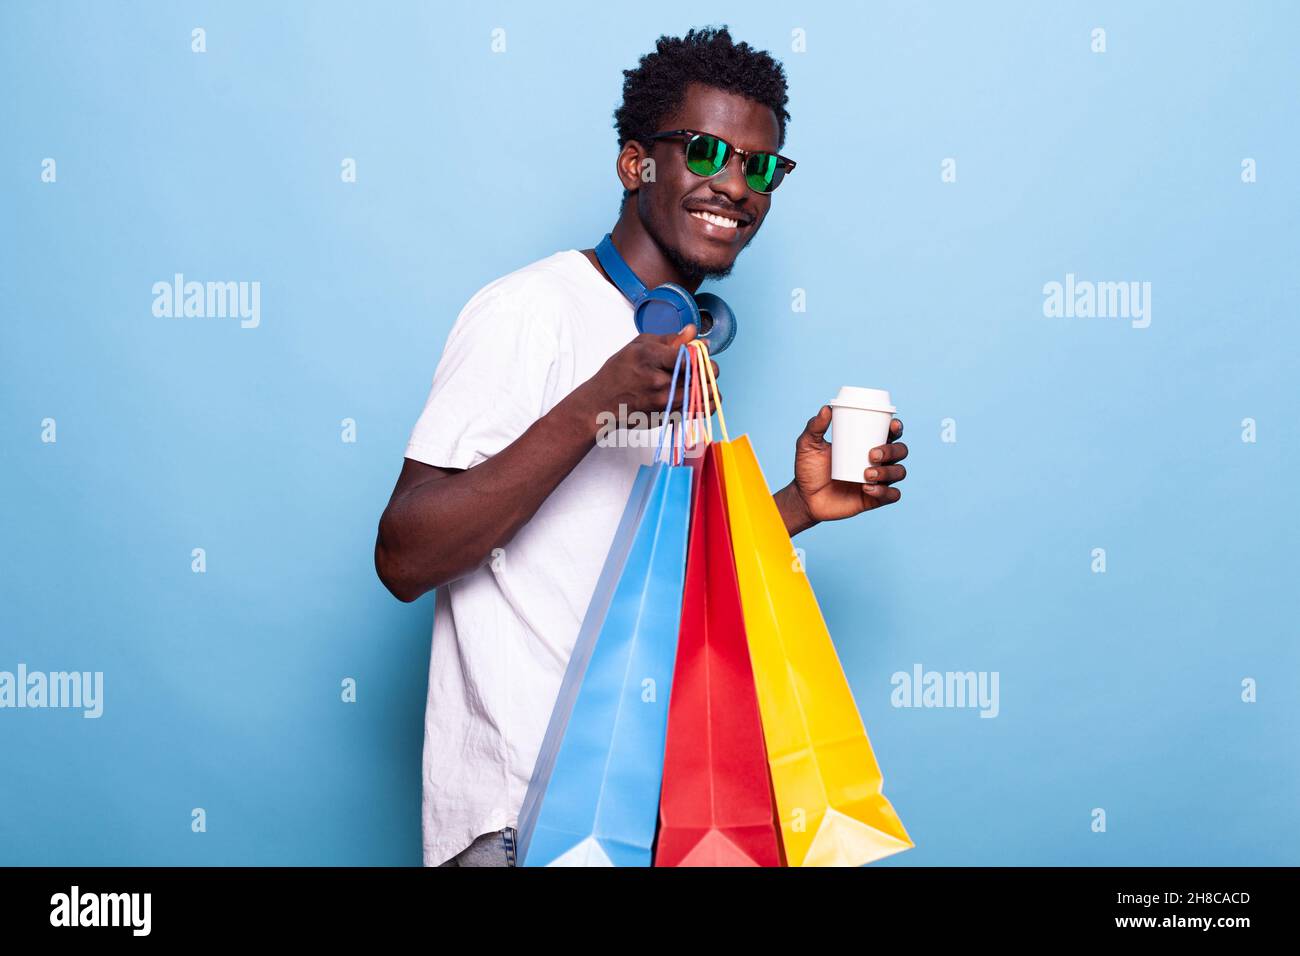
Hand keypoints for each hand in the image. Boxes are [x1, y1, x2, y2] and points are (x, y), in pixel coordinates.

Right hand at [576, 324, 719, 433]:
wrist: (601, 405)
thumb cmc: (618, 372)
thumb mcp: (638, 346)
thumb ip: (669, 339)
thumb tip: (693, 331)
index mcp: (650, 358)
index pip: (688, 355)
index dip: (699, 352)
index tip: (697, 352)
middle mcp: (659, 382)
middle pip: (702, 373)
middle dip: (708, 367)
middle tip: (703, 365)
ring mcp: (665, 402)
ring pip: (706, 393)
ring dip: (710, 384)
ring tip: (702, 379)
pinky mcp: (668, 416)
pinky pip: (701, 410)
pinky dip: (707, 401)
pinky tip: (703, 395)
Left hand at [782, 407, 907, 528]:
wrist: (804, 497)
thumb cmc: (808, 469)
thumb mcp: (808, 445)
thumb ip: (814, 427)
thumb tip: (826, 408)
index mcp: (867, 444)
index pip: (890, 433)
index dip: (896, 427)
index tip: (892, 425)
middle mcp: (877, 461)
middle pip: (900, 451)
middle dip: (892, 450)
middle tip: (871, 454)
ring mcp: (878, 480)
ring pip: (899, 472)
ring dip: (888, 471)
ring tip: (867, 474)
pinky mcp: (874, 499)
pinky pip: (892, 495)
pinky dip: (885, 491)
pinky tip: (867, 488)